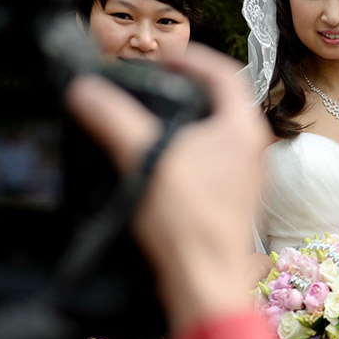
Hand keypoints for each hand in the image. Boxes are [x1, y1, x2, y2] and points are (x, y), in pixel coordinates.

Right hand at [65, 42, 270, 332]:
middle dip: (192, 88)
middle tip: (160, 84)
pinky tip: (167, 163)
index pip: (225, 73)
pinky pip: (219, 161)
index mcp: (243, 129)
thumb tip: (85, 90)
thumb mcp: (144, 158)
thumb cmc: (187, 221)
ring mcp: (250, 177)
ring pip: (223, 133)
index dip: (194, 58)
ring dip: (193, 120)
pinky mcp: (238, 201)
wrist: (206, 280)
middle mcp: (254, 149)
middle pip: (226, 101)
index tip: (165, 58)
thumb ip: (113, 119)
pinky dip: (194, 150)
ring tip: (158, 120)